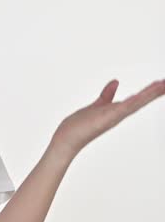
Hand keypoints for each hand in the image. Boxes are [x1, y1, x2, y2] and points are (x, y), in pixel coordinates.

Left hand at [50, 78, 164, 159]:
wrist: (66, 140)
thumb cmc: (79, 126)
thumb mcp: (97, 105)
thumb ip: (107, 95)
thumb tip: (116, 81)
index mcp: (118, 110)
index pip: (138, 98)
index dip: (151, 91)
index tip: (164, 82)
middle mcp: (118, 114)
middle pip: (141, 100)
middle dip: (155, 92)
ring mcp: (113, 117)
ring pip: (135, 103)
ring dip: (149, 94)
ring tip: (163, 84)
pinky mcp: (106, 119)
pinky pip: (121, 109)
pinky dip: (130, 103)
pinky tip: (139, 96)